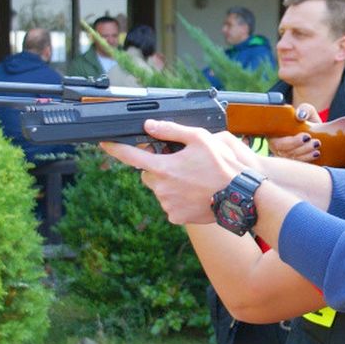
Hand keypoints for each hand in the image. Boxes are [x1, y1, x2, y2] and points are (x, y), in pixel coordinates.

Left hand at [100, 120, 259, 224]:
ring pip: (160, 189)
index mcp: (164, 168)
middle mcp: (161, 188)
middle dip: (158, 167)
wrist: (239, 197)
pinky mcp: (176, 217)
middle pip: (148, 174)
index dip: (116, 148)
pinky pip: (169, 204)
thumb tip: (149, 126)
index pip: (131, 157)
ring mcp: (168, 205)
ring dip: (169, 183)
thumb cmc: (221, 166)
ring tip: (193, 179)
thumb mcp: (200, 139)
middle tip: (179, 164)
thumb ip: (171, 131)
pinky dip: (177, 198)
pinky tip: (194, 193)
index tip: (105, 143)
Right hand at [268, 104, 322, 162]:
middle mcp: (276, 146)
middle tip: (315, 141)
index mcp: (274, 133)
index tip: (306, 136)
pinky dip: (308, 159)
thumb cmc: (306, 119)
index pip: (276, 142)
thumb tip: (300, 115)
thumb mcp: (307, 110)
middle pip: (284, 152)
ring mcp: (284, 155)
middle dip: (300, 148)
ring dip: (306, 153)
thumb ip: (304, 109)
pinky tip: (316, 153)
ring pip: (291, 159)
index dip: (290, 142)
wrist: (315, 130)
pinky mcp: (292, 162)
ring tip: (317, 144)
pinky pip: (297, 164)